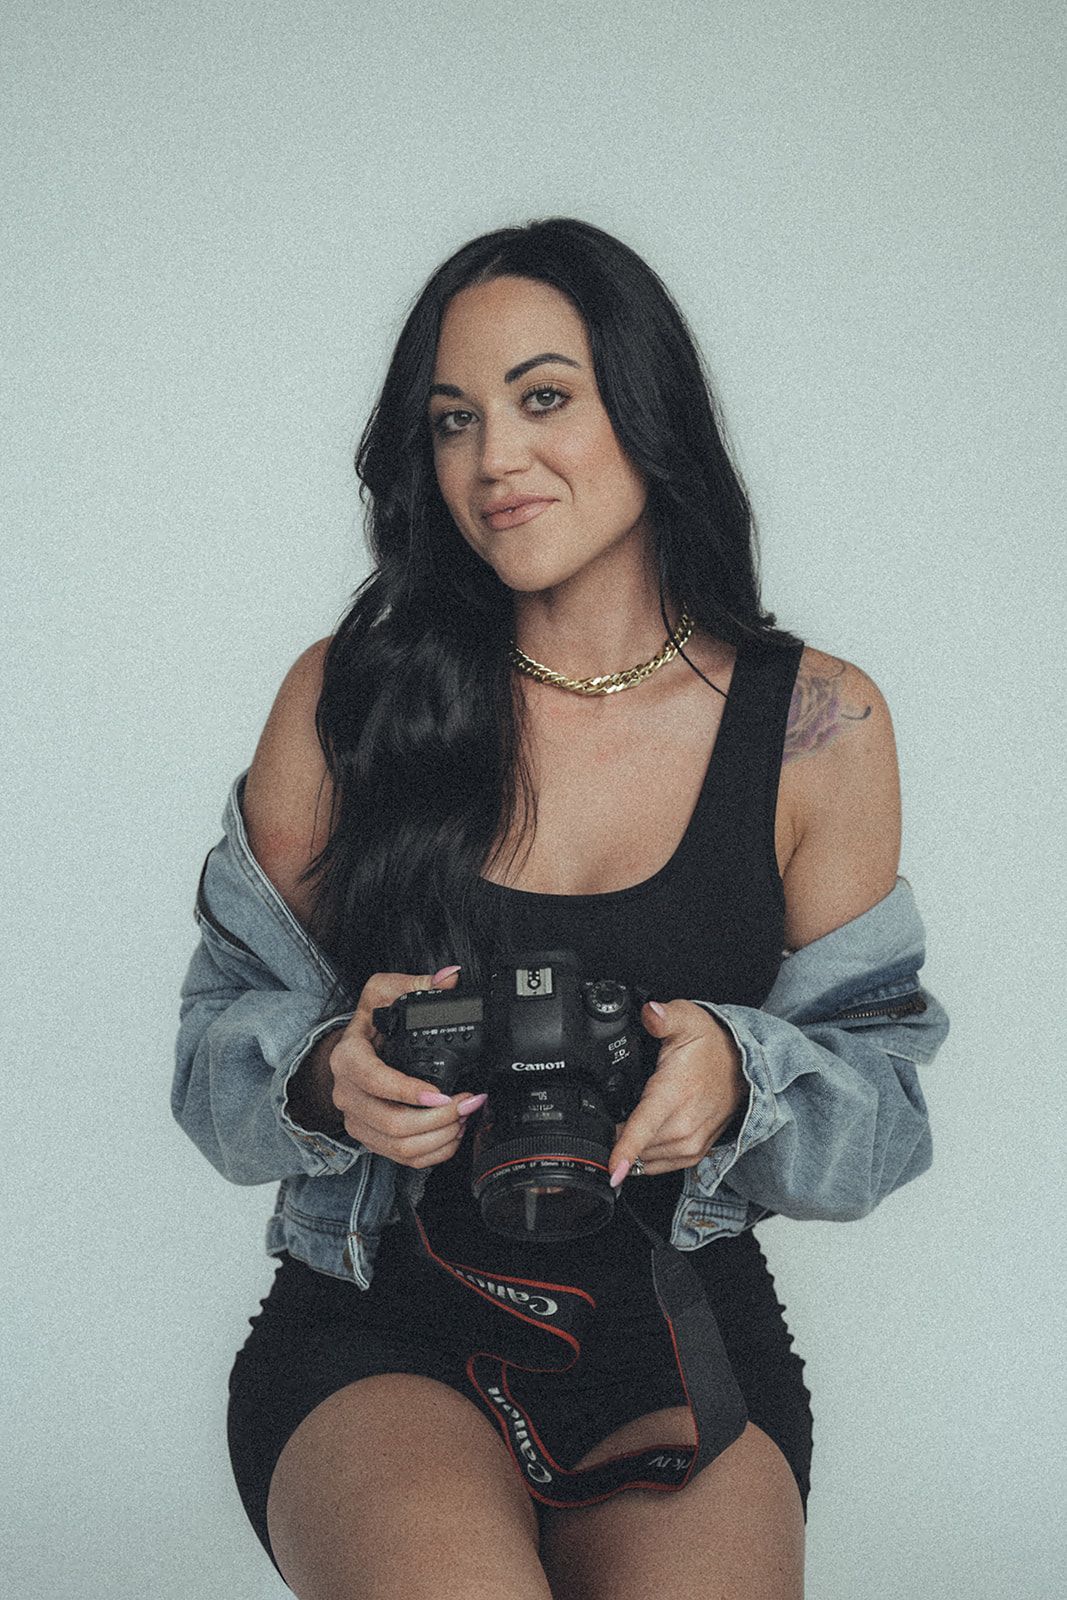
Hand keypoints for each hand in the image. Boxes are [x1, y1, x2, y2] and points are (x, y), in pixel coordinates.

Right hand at [326, 966, 486, 1168]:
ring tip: (463, 1118)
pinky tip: (451, 1134)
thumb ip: (413, 982)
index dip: (408, 1090)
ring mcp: (358, 1121)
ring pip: (399, 1145)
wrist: (347, 1056)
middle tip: (465, 1104)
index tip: (440, 1092)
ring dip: (438, 1136)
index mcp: (348, 1059)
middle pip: (392, 1123)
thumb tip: (448, 978)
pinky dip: (432, 1152)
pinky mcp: (371, 1138)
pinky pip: (402, 1158)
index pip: (375, 1081)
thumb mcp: (382, 993)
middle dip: (437, 1118)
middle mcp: (348, 1095)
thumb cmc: (367, 1027)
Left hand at [608, 1000, 746, 1183]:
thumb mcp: (686, 1019)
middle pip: (638, 1147)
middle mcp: (685, 1125)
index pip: (644, 1127)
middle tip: (603, 1121)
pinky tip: (636, 1145)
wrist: (742, 1065)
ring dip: (630, 1151)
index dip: (624, 1149)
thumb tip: (651, 1011)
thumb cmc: (711, 1045)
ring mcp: (692, 1142)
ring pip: (647, 1160)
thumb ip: (664, 1017)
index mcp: (674, 1094)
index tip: (610, 1168)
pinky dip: (644, 1160)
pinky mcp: (695, 1153)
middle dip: (614, 1140)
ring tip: (618, 1130)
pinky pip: (661, 1166)